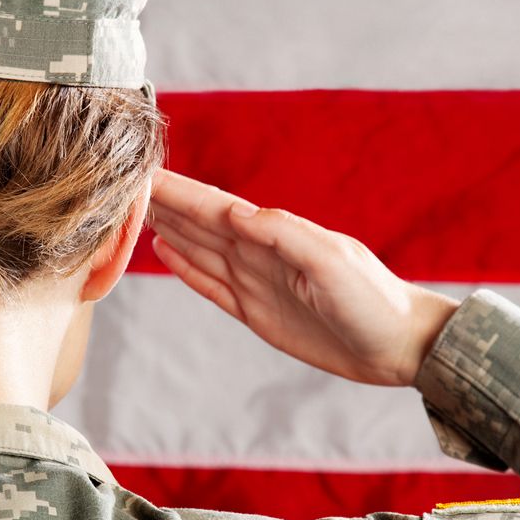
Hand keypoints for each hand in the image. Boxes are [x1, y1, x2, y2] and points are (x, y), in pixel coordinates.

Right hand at [147, 168, 458, 387]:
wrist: (398, 346)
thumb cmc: (373, 300)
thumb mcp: (332, 261)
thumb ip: (284, 234)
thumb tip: (233, 212)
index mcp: (276, 235)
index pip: (215, 207)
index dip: (180, 191)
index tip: (144, 172)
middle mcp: (259, 254)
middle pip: (199, 223)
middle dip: (163, 202)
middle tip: (121, 184)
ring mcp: (255, 282)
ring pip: (198, 249)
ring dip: (168, 228)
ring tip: (133, 209)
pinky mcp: (255, 313)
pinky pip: (210, 285)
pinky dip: (185, 267)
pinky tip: (163, 250)